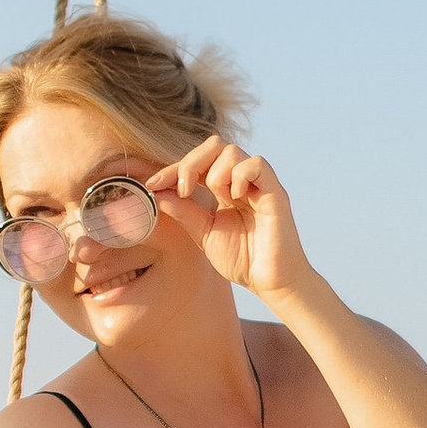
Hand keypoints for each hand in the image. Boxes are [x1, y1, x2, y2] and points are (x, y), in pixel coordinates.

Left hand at [148, 139, 312, 306]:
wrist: (269, 282)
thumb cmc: (242, 260)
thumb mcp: (203, 233)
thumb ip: (183, 211)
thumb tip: (157, 192)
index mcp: (225, 189)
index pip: (197, 164)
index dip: (173, 169)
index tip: (152, 185)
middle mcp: (242, 181)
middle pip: (215, 145)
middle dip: (191, 163)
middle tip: (184, 190)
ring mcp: (259, 185)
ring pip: (232, 151)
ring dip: (216, 174)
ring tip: (220, 200)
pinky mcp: (275, 192)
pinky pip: (256, 164)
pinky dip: (240, 176)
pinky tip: (236, 198)